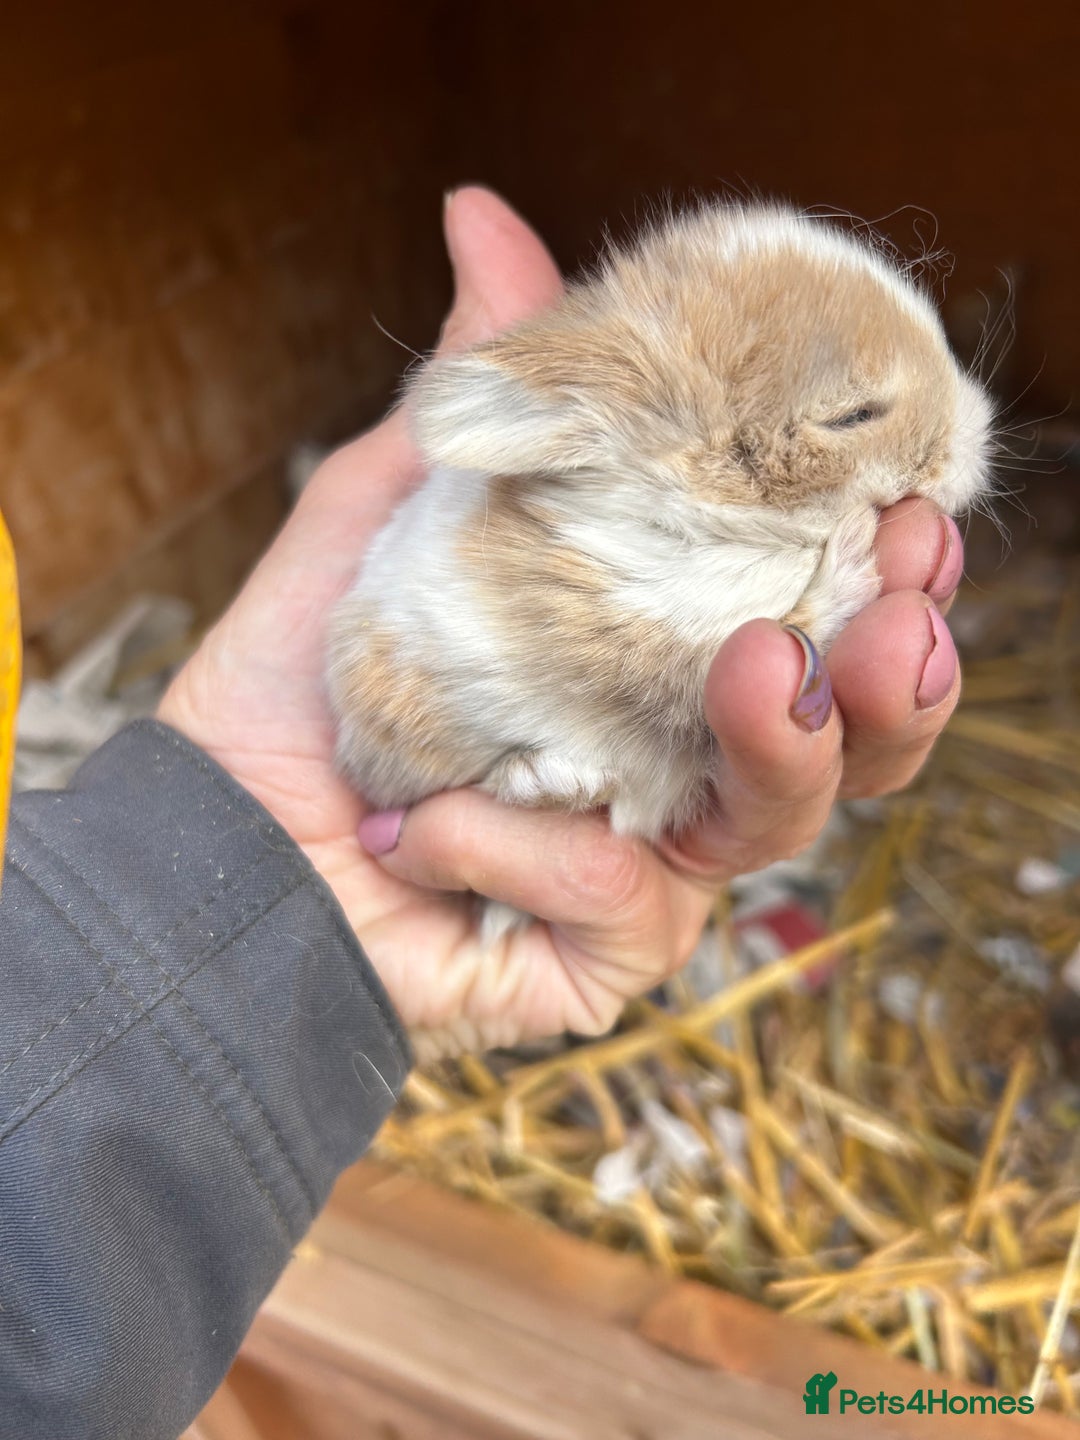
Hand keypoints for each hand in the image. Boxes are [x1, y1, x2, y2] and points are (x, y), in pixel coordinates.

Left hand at [159, 187, 962, 1054]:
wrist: (211, 838)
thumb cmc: (304, 687)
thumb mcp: (392, 515)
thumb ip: (477, 394)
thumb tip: (485, 215)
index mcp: (654, 676)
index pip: (807, 630)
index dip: (878, 582)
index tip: (909, 511)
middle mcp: (671, 774)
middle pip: (837, 743)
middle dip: (893, 675)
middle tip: (902, 599)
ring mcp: (642, 877)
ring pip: (776, 824)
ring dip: (786, 743)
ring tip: (765, 663)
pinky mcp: (591, 964)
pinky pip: (617, 898)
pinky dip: (520, 839)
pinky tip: (427, 820)